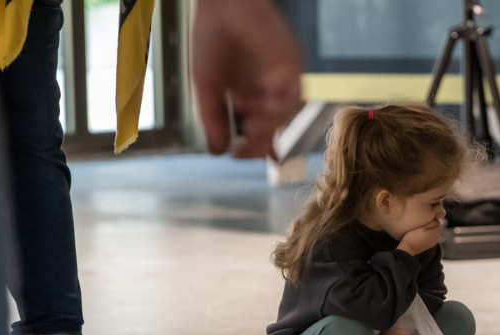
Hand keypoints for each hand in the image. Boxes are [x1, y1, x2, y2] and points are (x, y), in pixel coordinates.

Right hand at [192, 0, 304, 157]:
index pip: (254, 132)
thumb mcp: (204, 85)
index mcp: (245, 96)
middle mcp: (265, 92)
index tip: (236, 155)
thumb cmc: (210, 39)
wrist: (222, 4)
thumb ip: (212, 118)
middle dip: (259, 143)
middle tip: (245, 148)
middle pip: (272, 129)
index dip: (250, 149)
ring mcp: (281, 81)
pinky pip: (294, 97)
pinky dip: (280, 108)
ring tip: (252, 126)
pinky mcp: (292, 68)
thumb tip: (218, 152)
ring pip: (284, 117)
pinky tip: (263, 105)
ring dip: (269, 127)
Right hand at [397, 219, 442, 255]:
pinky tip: (423, 235)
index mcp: (435, 232)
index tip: (426, 220)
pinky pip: (432, 238)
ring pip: (435, 233)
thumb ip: (431, 223)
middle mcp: (436, 238)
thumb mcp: (421, 227)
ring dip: (431, 230)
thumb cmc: (413, 236)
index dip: (433, 220)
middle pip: (438, 228)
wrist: (408, 248)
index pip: (439, 223)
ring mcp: (433, 242)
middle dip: (433, 225)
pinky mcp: (430, 245)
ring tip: (423, 229)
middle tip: (424, 224)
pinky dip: (430, 235)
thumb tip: (437, 220)